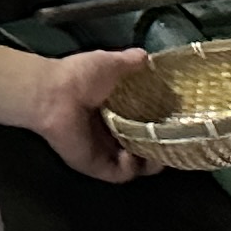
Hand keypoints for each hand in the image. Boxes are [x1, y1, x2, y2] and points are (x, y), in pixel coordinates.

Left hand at [18, 46, 159, 185]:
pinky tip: (133, 155)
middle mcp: (110, 131)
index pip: (143, 122)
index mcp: (113, 109)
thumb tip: (147, 56)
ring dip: (150, 162)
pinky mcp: (96, 165)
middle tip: (173, 143)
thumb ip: (130, 62)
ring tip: (159, 154)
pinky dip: (131, 168)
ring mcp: (103, 150)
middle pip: (142, 146)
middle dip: (159, 147)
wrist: (54, 94)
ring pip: (136, 164)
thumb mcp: (110, 63)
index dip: (159, 124)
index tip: (176, 123)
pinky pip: (120, 173)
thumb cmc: (80, 76)